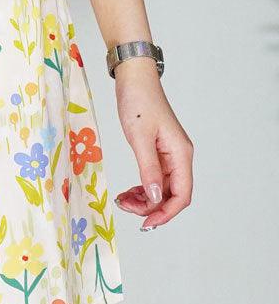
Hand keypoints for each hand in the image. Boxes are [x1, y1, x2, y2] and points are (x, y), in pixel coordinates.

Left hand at [113, 58, 193, 230]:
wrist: (134, 80)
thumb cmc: (138, 104)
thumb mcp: (139, 137)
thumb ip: (148, 168)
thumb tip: (155, 197)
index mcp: (181, 154)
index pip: (182, 194)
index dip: (166, 213)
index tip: (145, 223)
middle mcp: (179, 157)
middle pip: (171, 194)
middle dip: (150, 207)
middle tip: (124, 207)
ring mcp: (169, 155)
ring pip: (161, 188)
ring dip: (144, 199)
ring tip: (122, 200)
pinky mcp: (157, 151)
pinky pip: (153, 178)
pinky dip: (142, 188)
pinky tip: (127, 191)